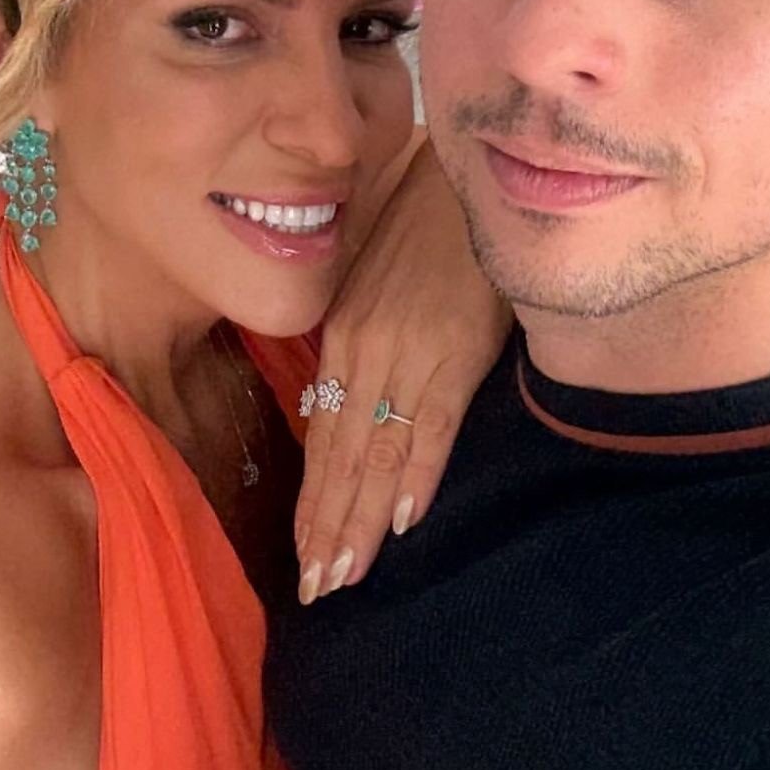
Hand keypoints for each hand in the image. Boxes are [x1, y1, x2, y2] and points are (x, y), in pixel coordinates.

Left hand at [295, 140, 510, 603]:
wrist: (463, 179)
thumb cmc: (425, 228)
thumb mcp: (378, 286)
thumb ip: (364, 343)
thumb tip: (352, 400)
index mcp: (345, 337)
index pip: (322, 435)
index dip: (315, 499)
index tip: (306, 554)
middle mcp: (364, 351)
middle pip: (341, 455)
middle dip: (328, 526)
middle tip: (316, 590)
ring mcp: (408, 352)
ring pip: (376, 450)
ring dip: (360, 518)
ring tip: (345, 575)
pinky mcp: (456, 349)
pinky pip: (432, 421)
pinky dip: (417, 471)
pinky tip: (404, 518)